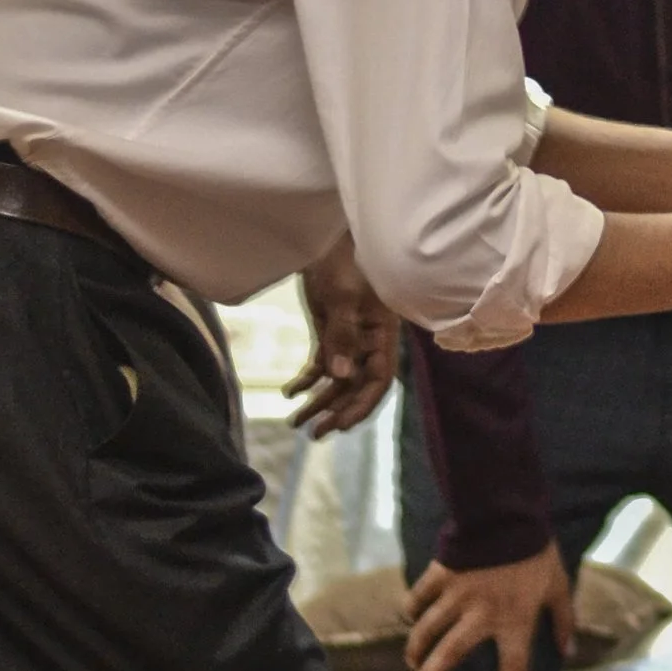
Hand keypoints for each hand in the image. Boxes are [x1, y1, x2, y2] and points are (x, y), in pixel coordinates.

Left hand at [289, 243, 398, 436]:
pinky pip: (321, 363)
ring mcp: (349, 338)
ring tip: (294, 422)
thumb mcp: (343, 298)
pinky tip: (290, 393)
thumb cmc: (344, 260)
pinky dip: (307, 380)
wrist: (325, 235)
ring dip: (318, 401)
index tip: (338, 426)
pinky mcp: (331, 331)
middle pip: (356, 386)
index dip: (361, 406)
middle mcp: (368, 343)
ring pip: (337, 379)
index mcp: (382, 336)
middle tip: (313, 434)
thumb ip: (342, 336)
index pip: (378, 381)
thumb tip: (339, 375)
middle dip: (336, 411)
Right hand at [405, 543, 575, 670]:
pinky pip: (418, 597)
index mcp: (515, 620)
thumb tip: (569, 652)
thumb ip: (563, 620)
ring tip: (411, 664)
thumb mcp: (558, 586)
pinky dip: (412, 609)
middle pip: (449, 655)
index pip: (514, 668)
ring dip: (416, 650)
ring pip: (427, 630)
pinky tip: (409, 619)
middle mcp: (481, 613)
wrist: (508, 512)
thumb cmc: (537, 552)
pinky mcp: (441, 574)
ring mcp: (457, 594)